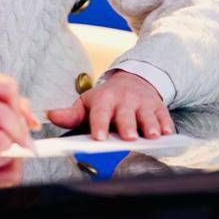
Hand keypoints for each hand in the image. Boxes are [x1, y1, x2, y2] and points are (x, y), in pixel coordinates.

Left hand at [45, 70, 175, 140]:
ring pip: (147, 115)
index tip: (99, 138)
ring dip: (150, 125)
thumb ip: (70, 114)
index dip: (100, 125)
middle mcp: (124, 100)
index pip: (100, 113)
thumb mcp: (87, 102)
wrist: (133, 80)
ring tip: (153, 136)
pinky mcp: (158, 106)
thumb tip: (50, 115)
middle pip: (126, 115)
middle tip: (129, 137)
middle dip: (127, 126)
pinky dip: (166, 124)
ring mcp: (143, 103)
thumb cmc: (107, 98)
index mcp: (104, 99)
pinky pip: (164, 115)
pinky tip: (168, 133)